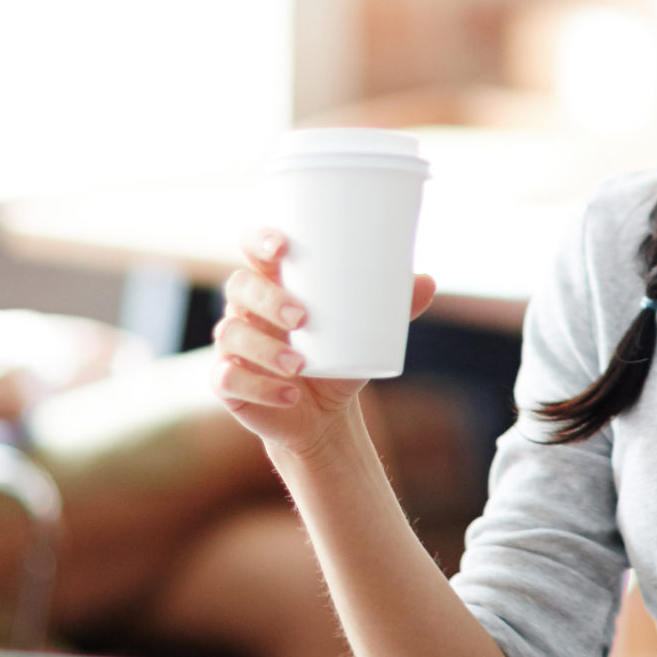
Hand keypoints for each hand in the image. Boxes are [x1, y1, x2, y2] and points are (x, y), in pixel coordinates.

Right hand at [210, 228, 435, 457]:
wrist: (321, 416)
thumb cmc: (339, 358)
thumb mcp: (367, 333)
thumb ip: (393, 308)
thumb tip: (429, 281)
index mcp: (275, 283)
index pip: (253, 249)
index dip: (259, 239)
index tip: (282, 246)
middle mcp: (246, 309)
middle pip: (239, 287)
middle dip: (267, 298)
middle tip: (302, 316)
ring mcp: (232, 346)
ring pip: (231, 334)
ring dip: (264, 349)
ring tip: (299, 365)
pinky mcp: (227, 383)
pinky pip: (227, 379)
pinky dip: (259, 387)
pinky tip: (289, 395)